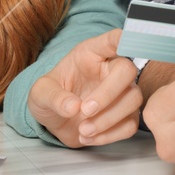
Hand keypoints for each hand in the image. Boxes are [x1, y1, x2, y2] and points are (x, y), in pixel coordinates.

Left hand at [28, 29, 141, 147]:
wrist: (55, 122)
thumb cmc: (50, 97)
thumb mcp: (40, 94)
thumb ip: (53, 97)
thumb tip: (72, 106)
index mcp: (92, 54)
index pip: (113, 39)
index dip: (124, 37)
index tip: (127, 41)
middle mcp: (111, 69)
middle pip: (128, 71)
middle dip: (107, 94)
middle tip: (85, 111)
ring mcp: (122, 92)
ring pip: (133, 99)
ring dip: (108, 119)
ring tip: (83, 130)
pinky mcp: (126, 115)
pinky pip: (131, 124)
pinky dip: (110, 135)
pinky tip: (89, 136)